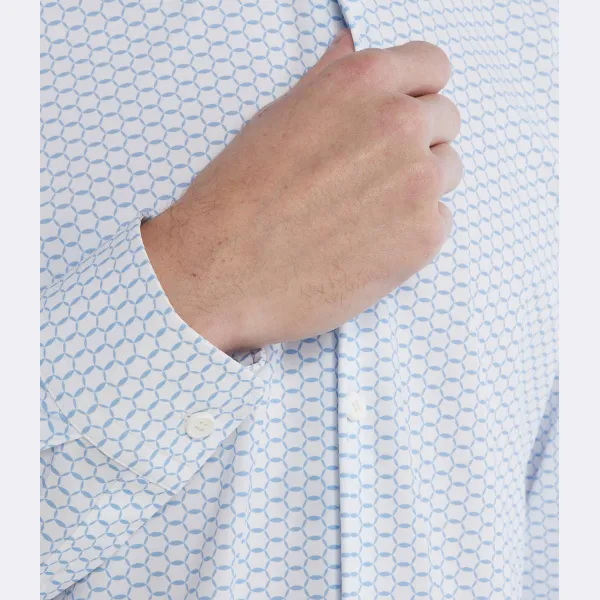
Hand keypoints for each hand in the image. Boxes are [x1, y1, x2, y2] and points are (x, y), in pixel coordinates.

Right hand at [141, 30, 461, 354]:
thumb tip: (349, 44)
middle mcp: (399, 123)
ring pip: (447, 172)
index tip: (402, 115)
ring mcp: (417, 181)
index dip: (418, 92)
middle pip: (445, 120)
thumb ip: (328, 80)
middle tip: (371, 176)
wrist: (223, 271)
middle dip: (417, 142)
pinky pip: (440, 220)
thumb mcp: (277, 119)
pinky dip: (414, 231)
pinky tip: (369, 243)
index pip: (432, 66)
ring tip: (365, 213)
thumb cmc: (238, 196)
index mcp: (363, 81)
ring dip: (418, 187)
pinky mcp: (423, 237)